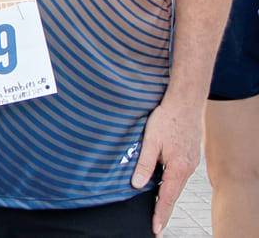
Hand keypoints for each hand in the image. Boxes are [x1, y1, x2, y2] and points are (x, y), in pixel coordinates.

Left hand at [131, 98, 201, 235]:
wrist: (185, 103)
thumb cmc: (167, 118)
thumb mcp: (150, 141)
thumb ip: (145, 164)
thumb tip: (137, 184)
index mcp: (178, 167)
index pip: (167, 197)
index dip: (161, 213)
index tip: (156, 228)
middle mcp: (187, 168)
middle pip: (174, 193)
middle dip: (164, 209)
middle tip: (156, 225)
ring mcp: (191, 162)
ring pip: (176, 183)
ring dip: (167, 195)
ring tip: (158, 209)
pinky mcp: (190, 155)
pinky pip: (179, 174)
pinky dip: (171, 183)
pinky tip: (163, 185)